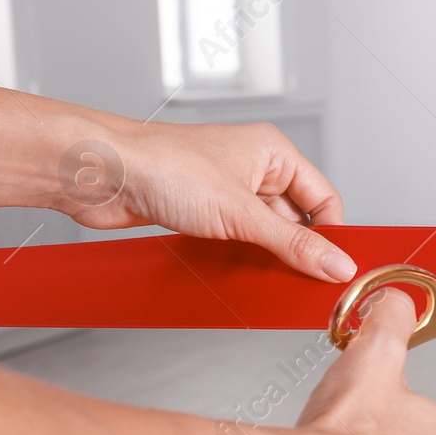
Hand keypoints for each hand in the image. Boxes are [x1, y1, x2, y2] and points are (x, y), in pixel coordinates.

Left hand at [61, 119, 358, 282]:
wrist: (99, 173)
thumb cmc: (162, 165)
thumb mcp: (242, 213)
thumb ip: (294, 244)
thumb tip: (336, 265)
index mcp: (273, 153)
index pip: (324, 199)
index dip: (331, 234)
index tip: (332, 268)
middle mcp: (253, 169)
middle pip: (295, 220)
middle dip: (296, 251)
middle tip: (301, 281)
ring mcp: (226, 192)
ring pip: (264, 234)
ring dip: (264, 258)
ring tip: (264, 278)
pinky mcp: (202, 213)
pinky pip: (235, 242)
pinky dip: (239, 260)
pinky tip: (237, 275)